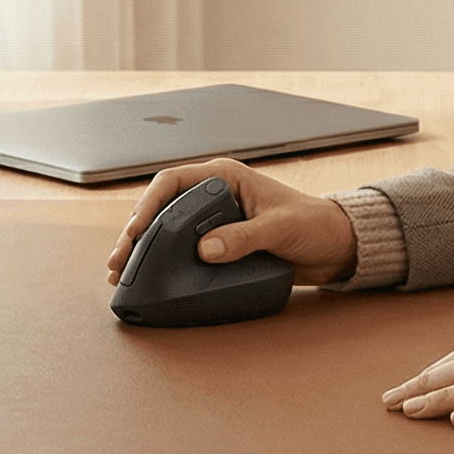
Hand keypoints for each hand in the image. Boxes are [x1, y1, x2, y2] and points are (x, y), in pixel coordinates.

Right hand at [104, 158, 359, 286]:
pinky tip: (146, 277)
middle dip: (135, 234)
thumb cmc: (313, 226)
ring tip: (120, 273)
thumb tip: (204, 250)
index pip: (173, 181)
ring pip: (165, 230)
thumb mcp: (280, 229)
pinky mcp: (218, 242)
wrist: (336, 246)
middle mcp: (214, 195)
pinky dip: (161, 261)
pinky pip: (181, 249)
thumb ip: (244, 238)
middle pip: (161, 208)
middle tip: (117, 261)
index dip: (148, 204)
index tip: (135, 231)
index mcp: (225, 177)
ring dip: (142, 250)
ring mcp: (214, 219)